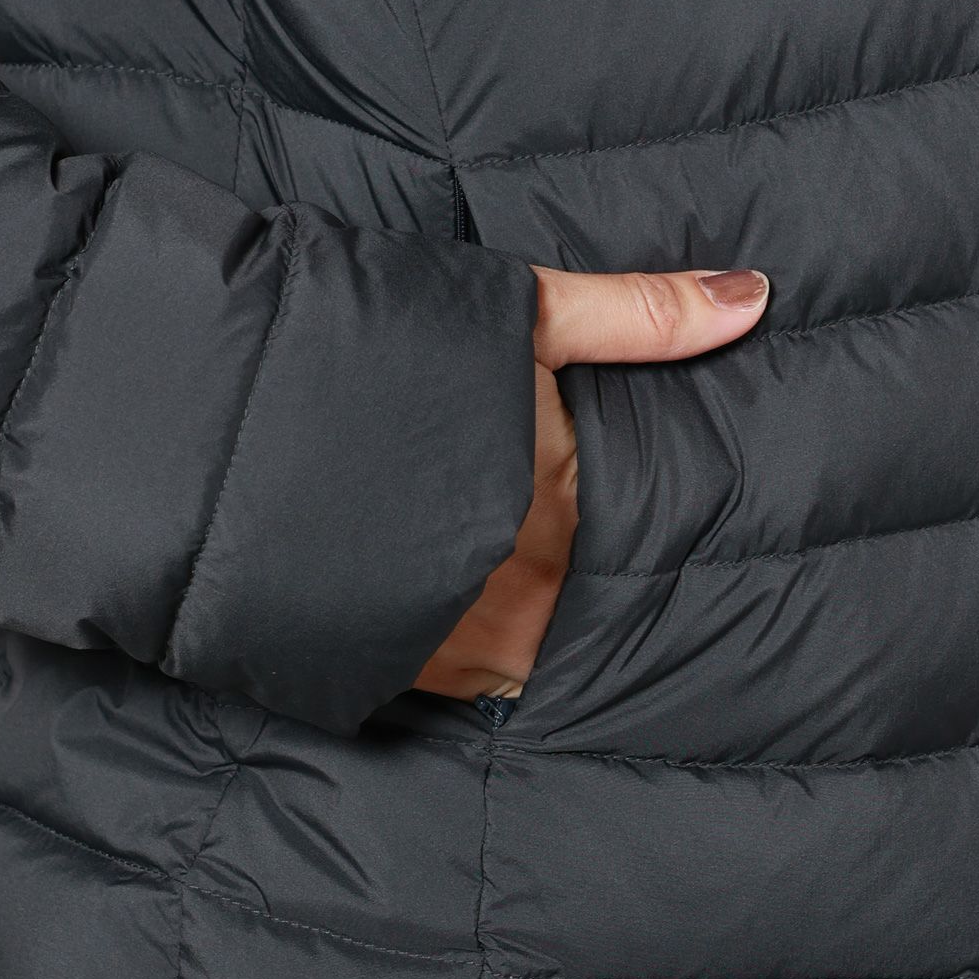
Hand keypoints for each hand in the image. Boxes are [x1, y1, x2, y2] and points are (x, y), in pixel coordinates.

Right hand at [414, 265, 768, 701]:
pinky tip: (439, 605)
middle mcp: (521, 597)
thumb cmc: (382, 354)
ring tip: (498, 580)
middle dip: (575, 592)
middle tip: (553, 553)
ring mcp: (451, 648)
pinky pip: (451, 680)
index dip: (637, 549)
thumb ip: (638, 314)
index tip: (630, 533)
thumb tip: (755, 297)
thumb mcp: (518, 314)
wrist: (223, 417)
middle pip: (578, 615)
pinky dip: (456, 648)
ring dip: (516, 627)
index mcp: (567, 515)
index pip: (639, 562)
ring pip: (519, 656)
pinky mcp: (386, 674)